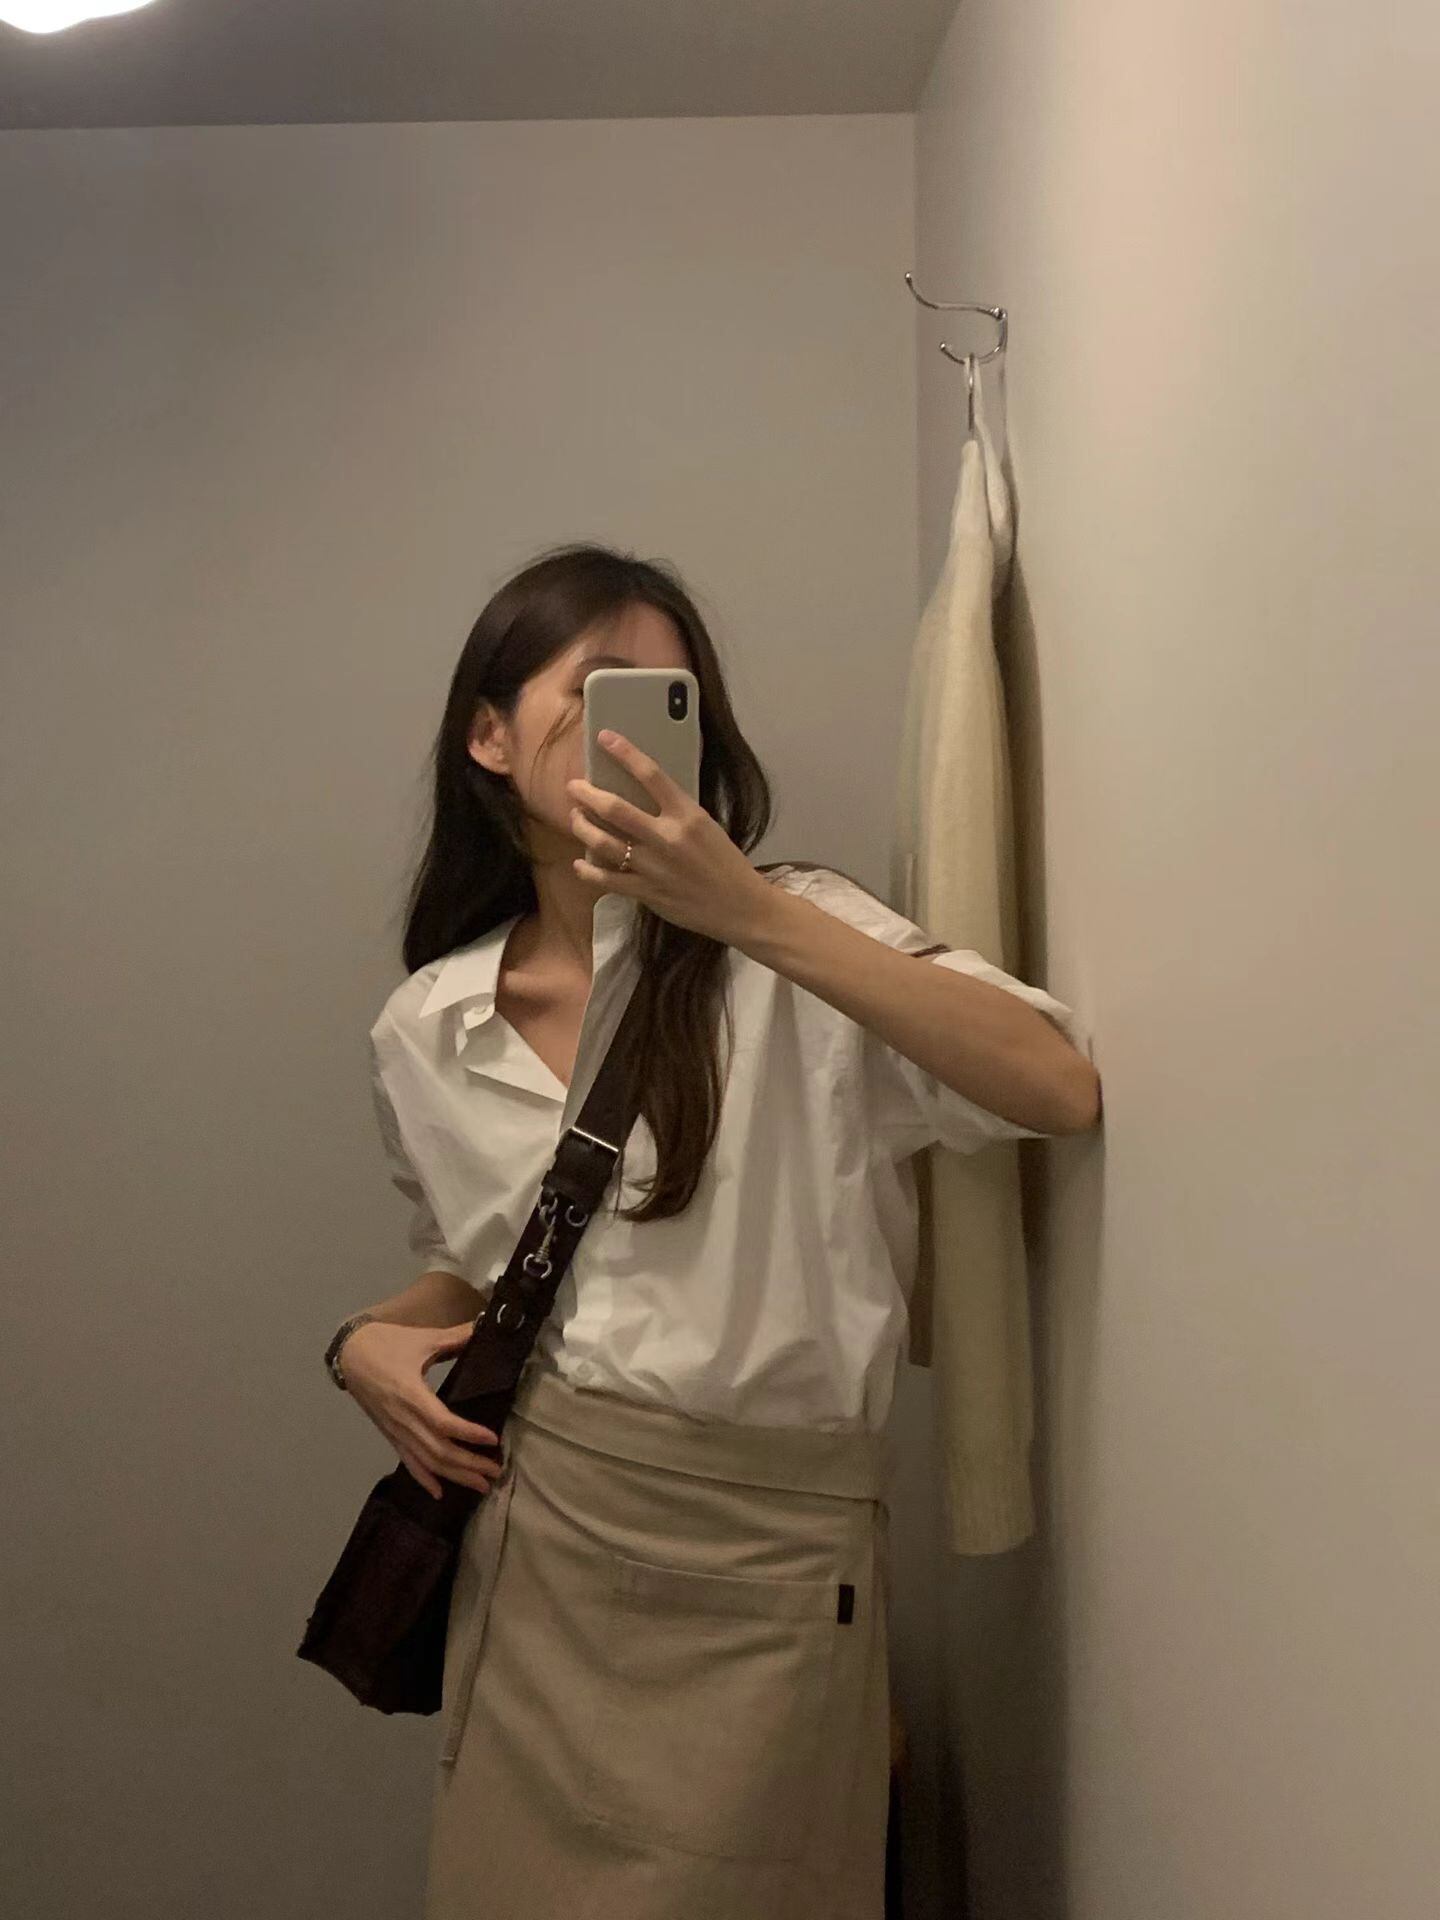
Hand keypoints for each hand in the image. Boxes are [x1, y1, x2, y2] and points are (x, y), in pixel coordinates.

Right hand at [339, 1320, 505, 1500]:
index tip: (492, 1439)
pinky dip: (424, 1479)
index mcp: (411, 1394)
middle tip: (496, 1471)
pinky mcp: (389, 1434)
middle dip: (468, 1464)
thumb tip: (485, 1324)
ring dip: (454, 1475)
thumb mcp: (423, 1338)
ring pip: (426, 1461)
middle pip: (437, 1450)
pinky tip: (440, 1493)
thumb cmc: (386, 1343)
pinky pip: (408, 1460)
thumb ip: (456, 1336)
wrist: (348, 1354)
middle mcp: (402, 1418)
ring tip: (481, 1485)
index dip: (467, 1433)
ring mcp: (394, 1430)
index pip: (442, 1422)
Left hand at [565, 730, 773, 945]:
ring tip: (575, 818)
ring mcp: (654, 867)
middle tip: (574, 787)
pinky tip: (579, 862)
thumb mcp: (706, 826)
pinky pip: (607, 880)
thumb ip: (676, 812)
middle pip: (615, 809)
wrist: (740, 906)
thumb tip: (643, 796)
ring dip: (582, 827)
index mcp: (687, 815)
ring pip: (604, 842)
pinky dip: (588, 871)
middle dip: (587, 794)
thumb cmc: (725, 863)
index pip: (651, 775)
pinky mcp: (647, 892)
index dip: (625, 753)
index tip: (605, 738)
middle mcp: (667, 837)